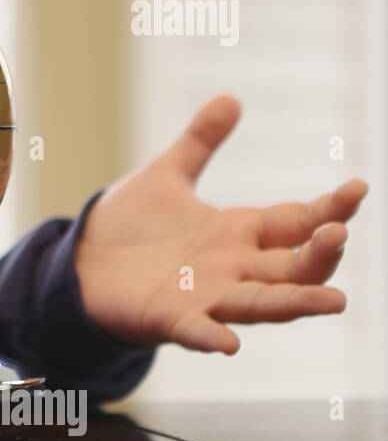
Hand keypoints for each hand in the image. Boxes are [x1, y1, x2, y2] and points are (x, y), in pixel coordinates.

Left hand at [74, 95, 367, 353]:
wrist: (82, 262)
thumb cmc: (131, 225)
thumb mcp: (166, 175)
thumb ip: (199, 141)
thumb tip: (230, 97)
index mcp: (238, 232)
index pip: (298, 223)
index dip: (330, 209)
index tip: (357, 188)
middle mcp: (233, 268)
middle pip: (293, 267)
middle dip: (320, 255)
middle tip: (338, 234)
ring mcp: (206, 297)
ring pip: (262, 303)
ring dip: (296, 302)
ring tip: (334, 302)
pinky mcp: (170, 319)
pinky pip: (197, 331)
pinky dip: (213, 337)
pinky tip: (229, 343)